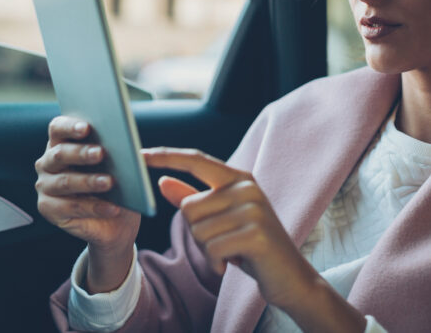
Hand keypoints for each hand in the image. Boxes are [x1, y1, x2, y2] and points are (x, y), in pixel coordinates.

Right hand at [35, 116, 140, 291]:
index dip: (70, 126)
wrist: (116, 219)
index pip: (58, 128)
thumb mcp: (120, 167)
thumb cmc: (116, 184)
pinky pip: (70, 208)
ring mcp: (45, 186)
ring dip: (88, 181)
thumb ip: (118, 153)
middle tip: (101, 153)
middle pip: (60, 153)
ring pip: (65, 181)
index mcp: (62, 142)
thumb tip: (127, 146)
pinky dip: (94, 207)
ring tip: (109, 182)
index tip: (87, 127)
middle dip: (81, 153)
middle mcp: (48, 162)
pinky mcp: (48, 208)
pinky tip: (112, 207)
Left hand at [142, 147, 317, 308]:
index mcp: (239, 178)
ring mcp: (254, 209)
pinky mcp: (256, 234)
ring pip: (198, 230)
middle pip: (189, 208)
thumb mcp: (221, 219)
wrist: (290, 276)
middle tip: (223, 242)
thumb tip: (162, 182)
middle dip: (197, 233)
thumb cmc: (251, 245)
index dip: (166, 156)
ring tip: (231, 252)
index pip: (196, 159)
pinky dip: (216, 262)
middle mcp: (247, 188)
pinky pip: (211, 248)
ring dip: (207, 250)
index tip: (140, 154)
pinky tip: (233, 263)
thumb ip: (192, 199)